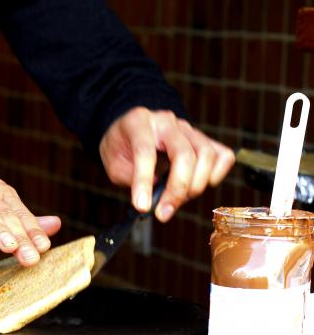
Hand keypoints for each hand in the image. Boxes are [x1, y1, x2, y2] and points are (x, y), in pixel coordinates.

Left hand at [99, 107, 234, 221]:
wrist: (128, 133)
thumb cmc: (120, 149)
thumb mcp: (112, 163)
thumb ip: (130, 177)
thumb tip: (156, 195)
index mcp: (138, 122)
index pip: (145, 151)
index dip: (144, 181)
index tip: (142, 207)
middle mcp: (166, 121)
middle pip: (184, 153)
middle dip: (177, 189)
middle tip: (163, 213)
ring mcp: (188, 129)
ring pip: (207, 154)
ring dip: (195, 186)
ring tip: (177, 201)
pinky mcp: (203, 139)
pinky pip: (222, 155)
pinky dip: (217, 174)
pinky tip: (201, 186)